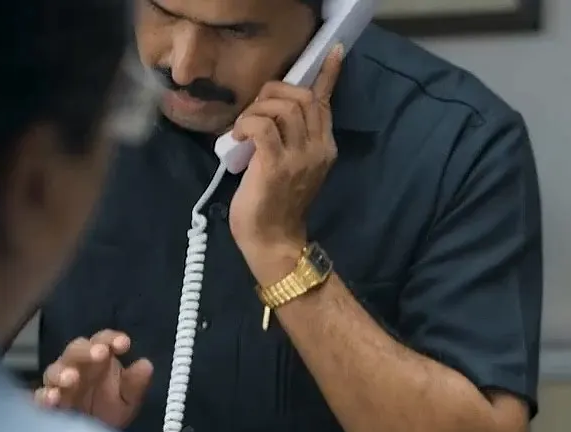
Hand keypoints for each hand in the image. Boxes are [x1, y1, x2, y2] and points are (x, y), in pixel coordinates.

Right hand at [35, 329, 152, 428]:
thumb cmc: (110, 411)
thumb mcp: (128, 399)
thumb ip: (135, 383)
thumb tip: (146, 365)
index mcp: (98, 359)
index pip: (102, 341)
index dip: (111, 338)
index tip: (124, 344)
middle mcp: (76, 366)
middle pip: (75, 349)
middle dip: (86, 350)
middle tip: (99, 353)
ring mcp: (59, 384)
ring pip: (55, 370)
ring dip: (63, 372)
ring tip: (72, 378)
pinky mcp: (47, 404)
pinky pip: (41, 396)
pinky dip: (45, 396)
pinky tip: (53, 398)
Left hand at [228, 44, 345, 279]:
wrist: (273, 241)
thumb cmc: (277, 204)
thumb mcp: (293, 165)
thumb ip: (292, 138)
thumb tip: (272, 110)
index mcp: (325, 147)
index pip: (325, 103)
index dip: (327, 75)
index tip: (332, 51)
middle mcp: (318, 149)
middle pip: (302, 97)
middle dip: (273, 92)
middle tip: (254, 111)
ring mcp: (299, 157)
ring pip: (283, 107)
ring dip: (257, 108)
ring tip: (244, 127)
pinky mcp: (276, 165)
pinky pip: (262, 126)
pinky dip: (246, 124)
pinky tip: (238, 138)